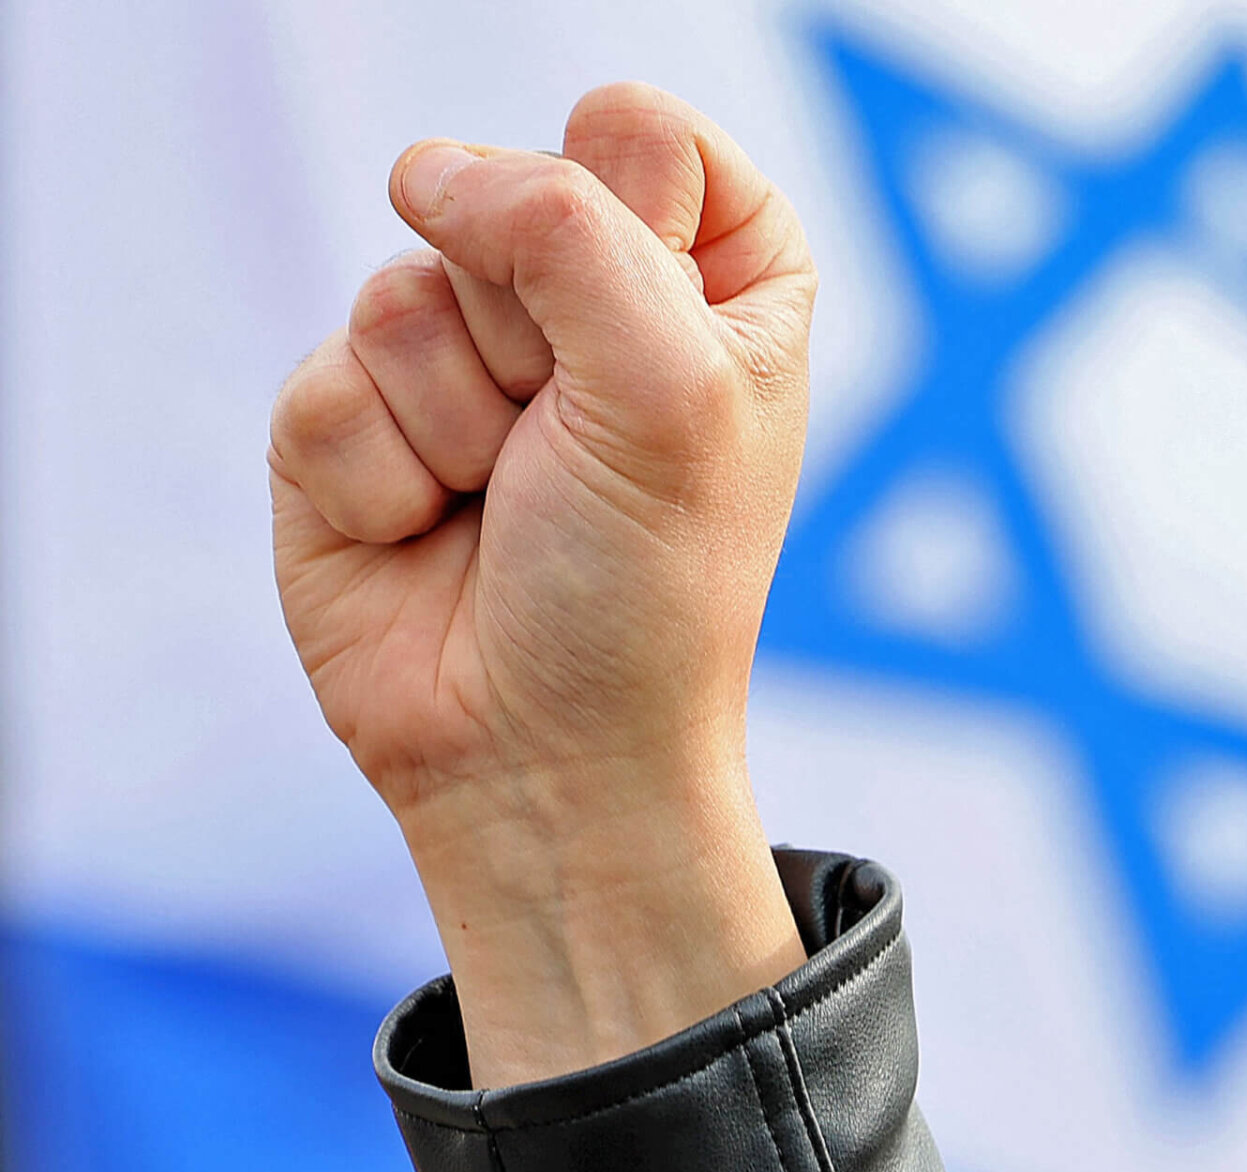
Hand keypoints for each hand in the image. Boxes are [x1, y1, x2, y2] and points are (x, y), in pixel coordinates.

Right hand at [268, 85, 815, 1086]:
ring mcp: (466, 356)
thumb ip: (568, 230)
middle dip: (536, 338)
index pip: (643, 133)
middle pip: (506, 192)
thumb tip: (424, 168)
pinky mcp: (357, 417)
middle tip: (573, 452)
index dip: (633, 227)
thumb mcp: (668, 390)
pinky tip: (429, 534)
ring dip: (458, 419)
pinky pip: (328, 374)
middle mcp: (590, 300)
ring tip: (505, 503)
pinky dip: (379, 472)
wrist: (543, 759)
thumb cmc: (644, 589)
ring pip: (403, 282)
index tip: (664, 348)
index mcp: (715, 278)